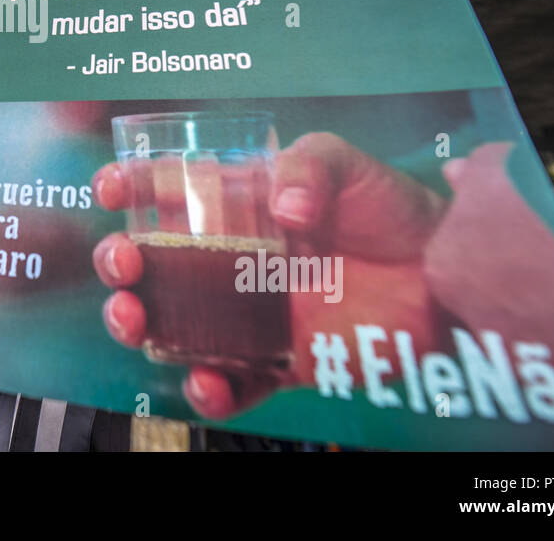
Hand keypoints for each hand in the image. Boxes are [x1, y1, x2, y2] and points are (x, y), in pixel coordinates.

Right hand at [92, 132, 448, 418]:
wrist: (442, 270)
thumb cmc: (387, 206)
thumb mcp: (344, 162)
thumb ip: (308, 168)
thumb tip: (283, 210)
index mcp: (231, 206)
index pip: (162, 194)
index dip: (127, 188)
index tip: (111, 188)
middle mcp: (226, 261)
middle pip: (148, 267)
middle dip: (117, 264)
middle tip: (124, 263)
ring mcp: (245, 314)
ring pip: (169, 328)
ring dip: (138, 327)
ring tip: (136, 320)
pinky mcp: (276, 361)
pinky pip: (232, 384)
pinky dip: (210, 391)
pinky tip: (207, 381)